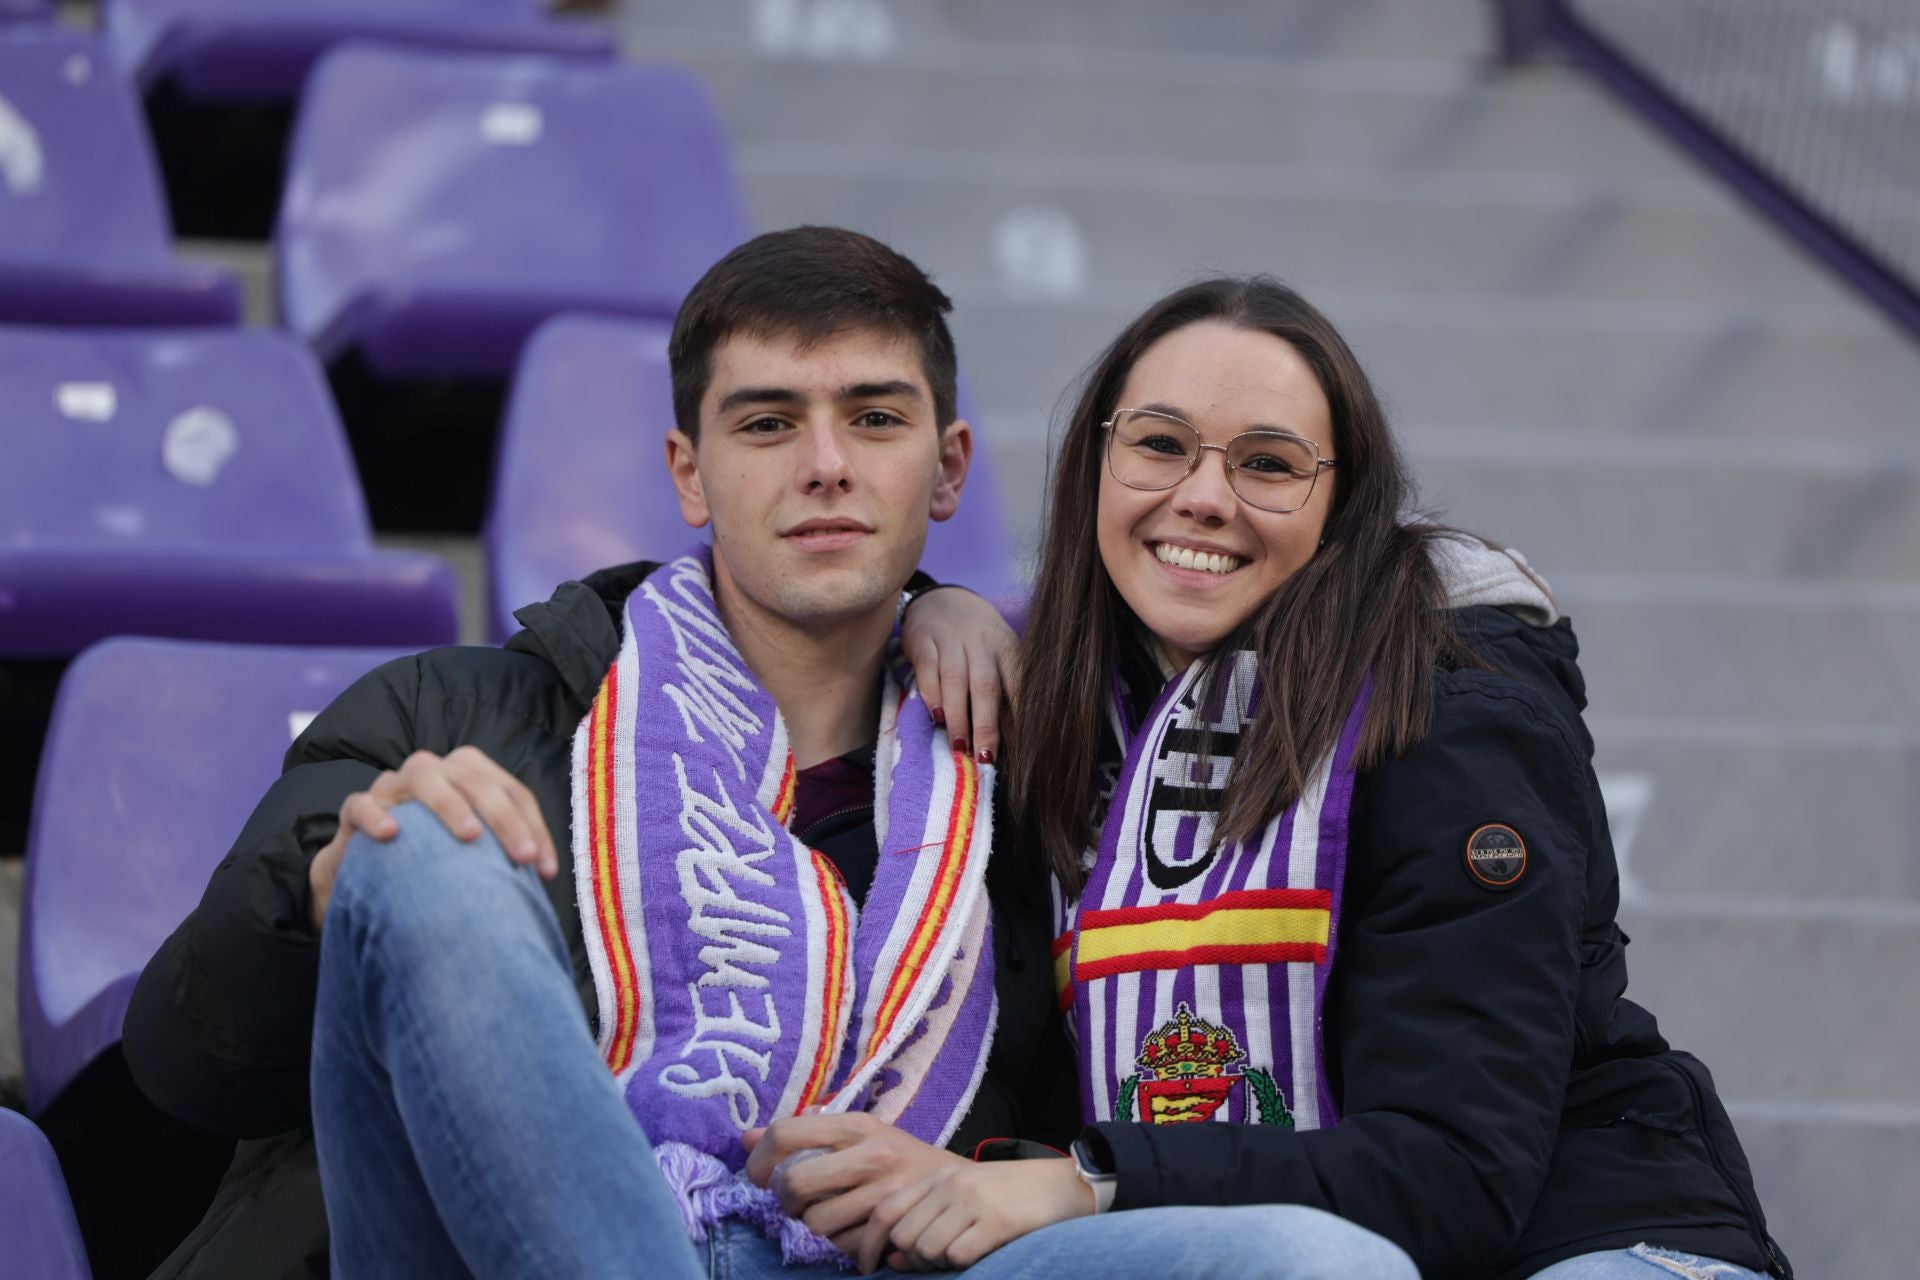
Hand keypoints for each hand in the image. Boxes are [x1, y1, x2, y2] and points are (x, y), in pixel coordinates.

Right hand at [307, 746, 558, 930]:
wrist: (365, 871)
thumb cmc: (431, 859)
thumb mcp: (470, 856)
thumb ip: (502, 857)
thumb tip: (548, 879)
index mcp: (469, 777)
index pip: (511, 790)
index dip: (534, 826)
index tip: (545, 870)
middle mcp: (434, 772)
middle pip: (475, 779)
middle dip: (504, 816)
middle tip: (522, 857)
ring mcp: (393, 786)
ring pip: (424, 779)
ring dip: (450, 804)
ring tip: (469, 836)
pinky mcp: (356, 808)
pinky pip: (362, 803)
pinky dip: (377, 815)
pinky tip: (392, 834)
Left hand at [741, 1113, 968, 1263]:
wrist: (958, 1189)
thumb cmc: (899, 1159)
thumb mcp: (858, 1136)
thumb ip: (805, 1135)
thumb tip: (745, 1139)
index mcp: (856, 1124)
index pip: (787, 1132)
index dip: (762, 1161)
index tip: (761, 1179)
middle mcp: (871, 1152)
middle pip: (795, 1182)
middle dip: (785, 1201)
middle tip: (794, 1205)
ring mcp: (885, 1189)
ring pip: (817, 1222)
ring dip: (814, 1229)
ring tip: (829, 1220)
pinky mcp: (896, 1224)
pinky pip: (844, 1247)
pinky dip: (841, 1248)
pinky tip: (852, 1236)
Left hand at [860, 1158, 1092, 1273]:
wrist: (1064, 1185)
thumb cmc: (1011, 1197)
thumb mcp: (964, 1198)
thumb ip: (926, 1220)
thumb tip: (891, 1258)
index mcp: (939, 1176)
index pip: (886, 1210)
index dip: (869, 1243)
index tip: (870, 1266)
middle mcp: (951, 1184)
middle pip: (903, 1236)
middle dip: (913, 1260)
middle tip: (936, 1263)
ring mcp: (974, 1200)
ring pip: (927, 1248)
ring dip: (939, 1264)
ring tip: (961, 1256)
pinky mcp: (997, 1220)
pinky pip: (958, 1255)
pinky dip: (963, 1263)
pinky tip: (981, 1254)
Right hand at [900, 586, 1020, 765]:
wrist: (943, 599)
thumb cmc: (978, 640)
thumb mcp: (997, 656)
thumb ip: (1004, 691)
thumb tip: (1016, 739)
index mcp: (1006, 647)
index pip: (1017, 683)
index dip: (1019, 716)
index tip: (1022, 749)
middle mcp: (981, 641)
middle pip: (985, 686)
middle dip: (986, 726)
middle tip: (985, 759)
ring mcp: (951, 638)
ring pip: (956, 681)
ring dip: (957, 717)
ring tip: (959, 747)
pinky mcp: (922, 639)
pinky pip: (927, 669)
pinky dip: (932, 694)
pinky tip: (936, 716)